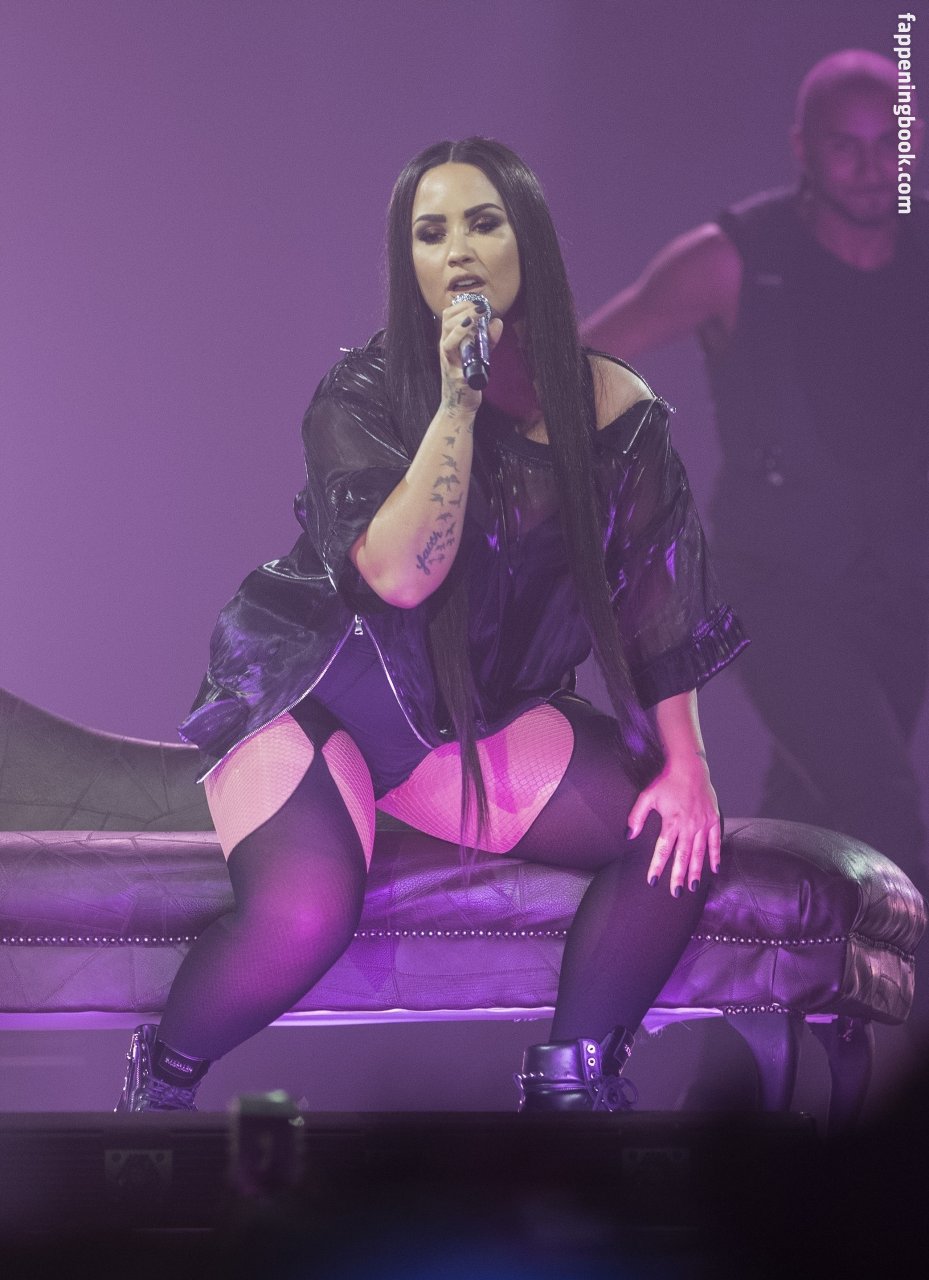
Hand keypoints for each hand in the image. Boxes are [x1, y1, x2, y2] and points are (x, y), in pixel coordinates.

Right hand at [439, 297, 503, 413]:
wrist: (460, 407)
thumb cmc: (468, 380)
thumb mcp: (479, 356)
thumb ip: (488, 340)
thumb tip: (497, 321)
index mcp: (449, 341)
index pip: (449, 315)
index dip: (462, 304)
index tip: (478, 301)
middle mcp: (445, 348)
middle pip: (447, 319)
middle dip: (464, 308)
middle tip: (481, 306)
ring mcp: (447, 359)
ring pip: (448, 331)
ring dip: (463, 319)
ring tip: (478, 313)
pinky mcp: (453, 370)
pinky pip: (452, 348)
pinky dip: (461, 335)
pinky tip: (472, 329)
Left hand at [626, 753, 721, 895]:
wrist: (690, 767)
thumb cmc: (667, 782)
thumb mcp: (647, 797)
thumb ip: (636, 817)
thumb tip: (628, 835)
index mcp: (672, 822)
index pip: (663, 850)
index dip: (657, 866)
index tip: (652, 881)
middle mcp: (689, 826)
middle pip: (682, 856)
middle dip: (678, 876)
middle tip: (675, 893)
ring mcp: (703, 824)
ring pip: (699, 852)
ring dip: (695, 870)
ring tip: (691, 887)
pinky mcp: (713, 819)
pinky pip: (715, 842)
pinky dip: (714, 856)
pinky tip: (713, 869)